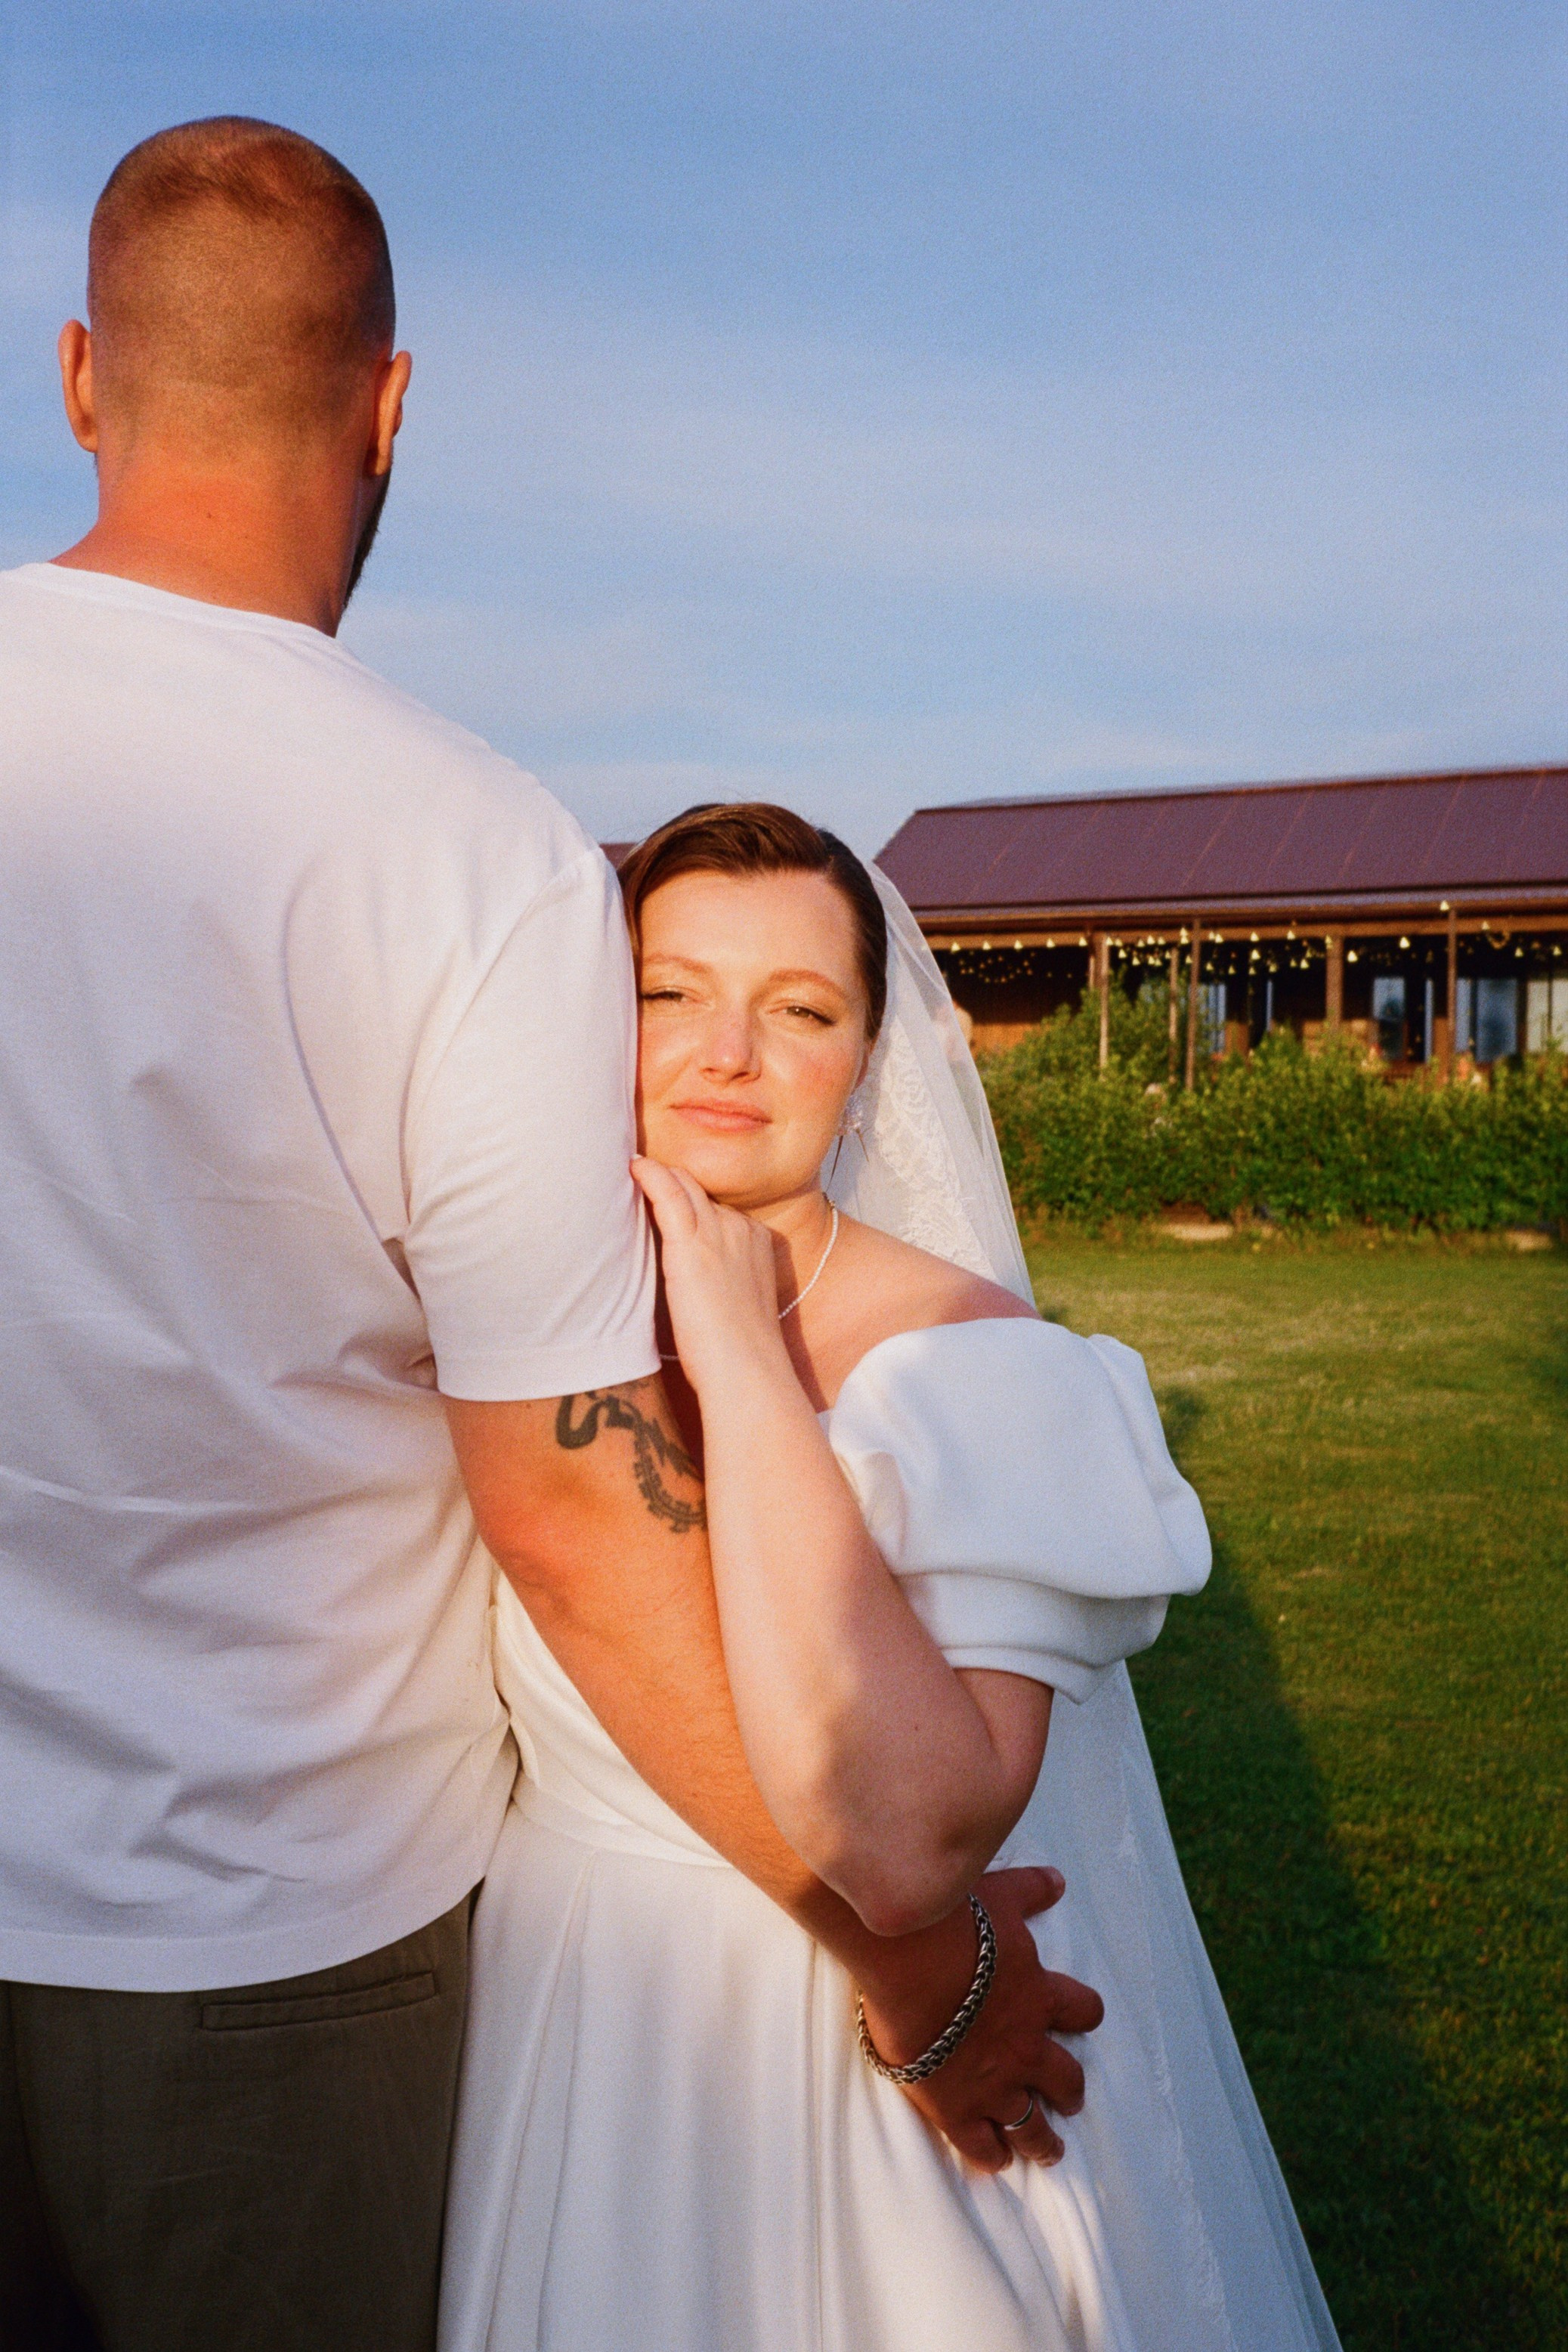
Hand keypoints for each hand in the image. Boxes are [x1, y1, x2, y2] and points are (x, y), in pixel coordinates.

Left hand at [632, 1157, 786, 1393]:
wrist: (747, 1371)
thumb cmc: (736, 1354)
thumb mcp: (734, 1305)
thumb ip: (714, 1282)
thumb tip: (684, 1285)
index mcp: (755, 1241)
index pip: (715, 1207)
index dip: (688, 1201)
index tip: (663, 1198)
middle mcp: (740, 1228)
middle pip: (699, 1189)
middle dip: (671, 1179)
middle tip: (639, 1174)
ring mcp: (718, 1232)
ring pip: (683, 1184)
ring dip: (658, 1173)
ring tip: (631, 1166)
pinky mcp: (692, 1245)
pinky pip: (668, 1194)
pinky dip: (650, 1175)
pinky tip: (633, 1168)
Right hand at [857, 1868, 1102, 2171]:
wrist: (912, 1960)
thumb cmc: (955, 1922)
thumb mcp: (1000, 1895)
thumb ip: (1031, 1890)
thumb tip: (1057, 1880)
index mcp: (1041, 1996)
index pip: (1082, 2012)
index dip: (1083, 2017)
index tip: (1080, 2022)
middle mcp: (1027, 2047)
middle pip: (1066, 2079)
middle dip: (1069, 2092)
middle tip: (1069, 2101)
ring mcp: (995, 2083)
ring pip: (1032, 2125)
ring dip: (1043, 2141)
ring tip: (1048, 2152)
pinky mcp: (958, 2108)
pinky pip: (982, 2145)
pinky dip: (991, 2157)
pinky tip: (994, 2163)